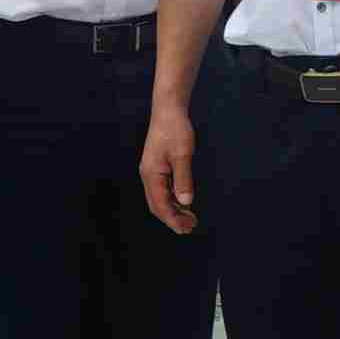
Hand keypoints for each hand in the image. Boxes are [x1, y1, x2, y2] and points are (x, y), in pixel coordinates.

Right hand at [139, 108, 198, 234]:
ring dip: (174, 210)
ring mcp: (152, 172)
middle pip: (157, 205)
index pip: (160, 204)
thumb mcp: (183, 155)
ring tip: (190, 219)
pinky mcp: (158, 168)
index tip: (186, 229)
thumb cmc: (175, 129)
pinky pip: (163, 190)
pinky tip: (184, 204)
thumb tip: (186, 202)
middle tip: (191, 228)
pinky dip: (173, 200)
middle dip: (172, 218)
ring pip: (160, 198)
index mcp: (151, 174)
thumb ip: (184, 179)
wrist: (169, 110)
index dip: (173, 219)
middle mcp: (148, 175)